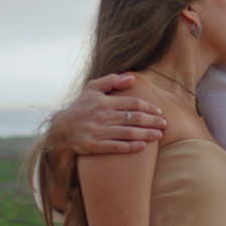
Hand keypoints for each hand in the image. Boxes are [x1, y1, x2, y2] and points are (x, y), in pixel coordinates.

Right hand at [52, 73, 166, 154]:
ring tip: (159, 135)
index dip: (148, 108)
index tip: (159, 112)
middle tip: (165, 124)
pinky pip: (116, 147)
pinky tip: (143, 147)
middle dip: (152, 121)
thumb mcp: (92, 88)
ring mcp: (98, 131)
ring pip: (128, 133)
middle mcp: (103, 116)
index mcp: (105, 101)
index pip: (132, 103)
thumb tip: (132, 78)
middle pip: (134, 118)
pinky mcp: (94, 146)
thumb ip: (112, 81)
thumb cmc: (80, 107)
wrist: (61, 128)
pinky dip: (131, 147)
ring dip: (146, 134)